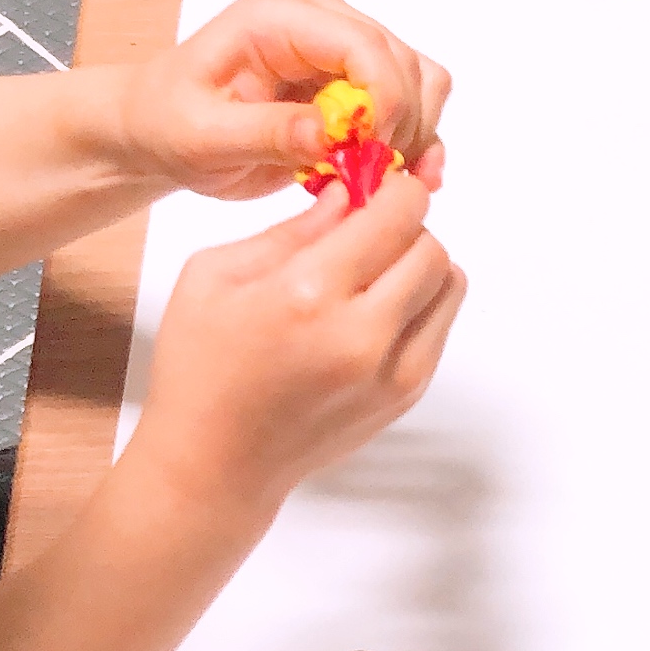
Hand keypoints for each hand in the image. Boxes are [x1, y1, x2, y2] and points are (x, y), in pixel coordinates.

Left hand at [114, 0, 451, 199]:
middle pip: (402, 63)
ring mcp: (344, 45)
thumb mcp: (201, 136)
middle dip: (400, 127)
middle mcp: (322, 17)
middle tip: (368, 181)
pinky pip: (416, 103)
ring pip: (422, 81)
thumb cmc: (169, 124)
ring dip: (416, 136)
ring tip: (382, 183)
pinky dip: (418, 142)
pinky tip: (399, 178)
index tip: (369, 158)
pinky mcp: (358, 77)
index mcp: (278, 16)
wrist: (159, 129)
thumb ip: (265, 133)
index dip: (383, 102)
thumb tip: (331, 134)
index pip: (362, 44)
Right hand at [125, 177, 468, 509]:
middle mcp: (361, 333)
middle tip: (366, 232)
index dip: (393, 189)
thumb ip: (291, 229)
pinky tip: (374, 311)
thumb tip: (347, 192)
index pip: (395, 214)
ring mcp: (391, 371)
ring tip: (372, 274)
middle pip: (430, 245)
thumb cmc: (200, 366)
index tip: (375, 185)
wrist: (215, 465)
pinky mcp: (405, 396)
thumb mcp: (214, 276)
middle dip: (403, 225)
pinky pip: (441, 325)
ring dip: (419, 264)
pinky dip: (420, 304)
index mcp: (307, 293)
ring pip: (449, 284)